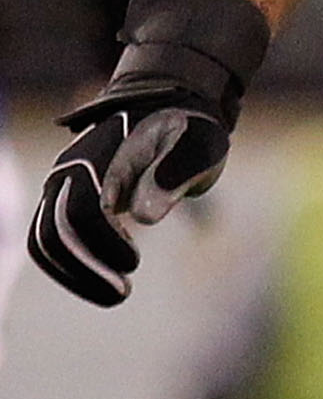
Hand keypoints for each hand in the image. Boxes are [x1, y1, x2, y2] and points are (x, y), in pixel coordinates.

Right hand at [28, 0, 270, 307]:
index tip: (134, 263)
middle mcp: (71, 172)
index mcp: (99, 158)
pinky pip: (56, 235)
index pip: (83, 210)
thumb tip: (142, 215)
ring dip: (75, 272)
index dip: (103, 244)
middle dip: (84, 269)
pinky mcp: (74, 197)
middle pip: (54, 231)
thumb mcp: (199, 145)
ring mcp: (67, 185)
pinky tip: (109, 275)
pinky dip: (74, 263)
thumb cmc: (191, 127)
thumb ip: (173, 176)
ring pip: (47, 238)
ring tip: (117, 292)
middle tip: (123, 292)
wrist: (174, 105)